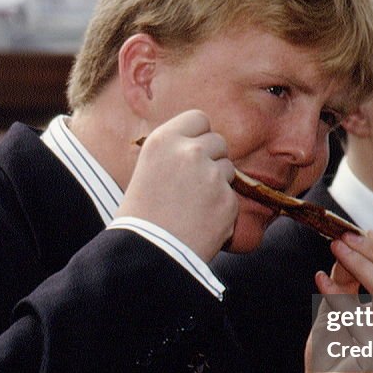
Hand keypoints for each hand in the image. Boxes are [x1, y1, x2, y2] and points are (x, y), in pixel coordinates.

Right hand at [118, 110, 236, 261]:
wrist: (148, 253)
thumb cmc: (141, 216)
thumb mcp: (147, 169)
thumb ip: (174, 152)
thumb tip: (200, 145)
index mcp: (164, 140)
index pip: (199, 118)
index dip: (198, 135)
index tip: (192, 151)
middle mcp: (189, 152)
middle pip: (218, 141)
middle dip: (211, 159)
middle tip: (193, 184)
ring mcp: (211, 175)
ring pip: (228, 169)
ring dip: (218, 184)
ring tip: (193, 206)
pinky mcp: (227, 199)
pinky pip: (232, 197)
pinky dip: (222, 210)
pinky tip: (201, 222)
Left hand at [302, 230, 372, 372]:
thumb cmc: (335, 357)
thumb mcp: (340, 309)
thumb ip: (347, 281)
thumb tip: (344, 247)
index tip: (364, 231)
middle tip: (342, 237)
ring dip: (360, 263)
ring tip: (334, 249)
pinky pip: (361, 316)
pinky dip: (338, 295)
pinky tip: (318, 283)